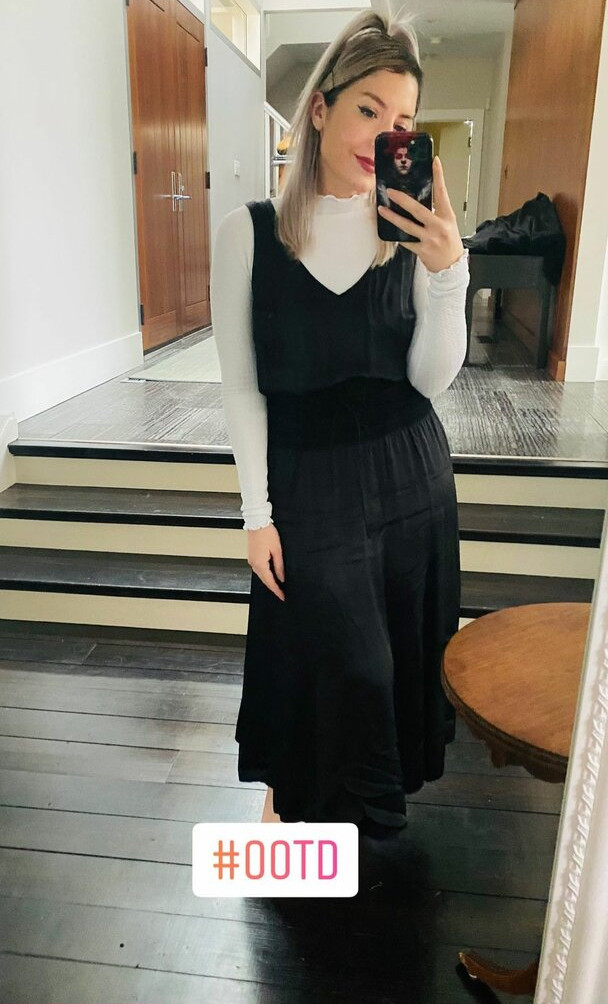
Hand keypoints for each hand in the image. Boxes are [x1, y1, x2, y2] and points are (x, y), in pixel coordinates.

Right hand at [247, 523, 284, 600]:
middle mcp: (253, 563)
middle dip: (273, 587)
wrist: (257, 522)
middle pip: (264, 580)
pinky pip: (259, 569)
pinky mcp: (252, 556)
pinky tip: (271, 575)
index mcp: (260, 563)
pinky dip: (265, 574)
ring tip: (278, 586)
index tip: (283, 596)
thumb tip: (282, 578)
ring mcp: (251, 560)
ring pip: (261, 575)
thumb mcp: (277, 550)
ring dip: (269, 581)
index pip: (269, 582)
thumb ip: (279, 566)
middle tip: (282, 594)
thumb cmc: (267, 533)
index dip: (277, 590)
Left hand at [377, 156, 464, 273]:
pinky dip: (397, 235)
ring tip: (381, 209)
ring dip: (392, 217)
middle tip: (390, 191)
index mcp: (447, 216)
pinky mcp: (422, 250)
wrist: (452, 266)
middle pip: (418, 209)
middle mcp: (439, 226)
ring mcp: (430, 239)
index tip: (435, 161)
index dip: (439, 176)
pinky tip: (388, 229)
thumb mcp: (447, 223)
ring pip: (407, 226)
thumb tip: (417, 198)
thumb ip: (435, 211)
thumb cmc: (449, 242)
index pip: (442, 192)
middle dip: (402, 199)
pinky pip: (406, 241)